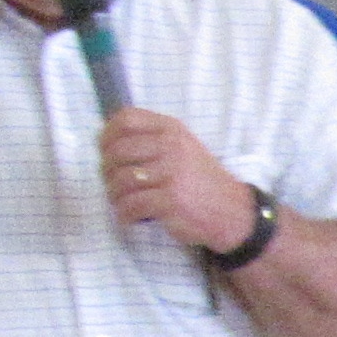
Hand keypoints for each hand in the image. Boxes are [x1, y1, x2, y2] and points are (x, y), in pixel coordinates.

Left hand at [100, 108, 256, 252]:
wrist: (231, 211)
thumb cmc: (201, 181)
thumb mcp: (183, 147)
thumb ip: (153, 139)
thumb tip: (108, 141)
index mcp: (171, 129)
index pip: (126, 119)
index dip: (107, 135)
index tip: (105, 152)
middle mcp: (171, 147)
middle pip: (118, 150)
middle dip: (107, 170)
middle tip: (112, 183)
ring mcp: (170, 174)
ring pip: (121, 180)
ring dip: (114, 195)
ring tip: (120, 202)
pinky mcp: (169, 201)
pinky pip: (131, 205)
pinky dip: (124, 214)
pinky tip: (129, 217)